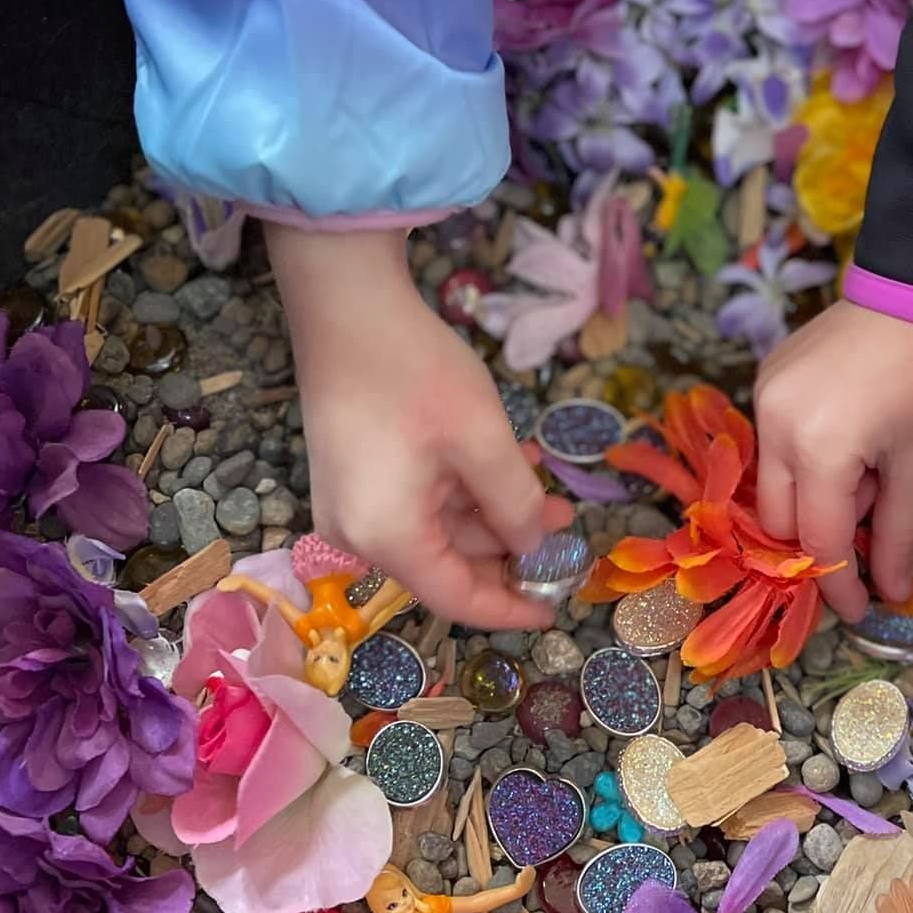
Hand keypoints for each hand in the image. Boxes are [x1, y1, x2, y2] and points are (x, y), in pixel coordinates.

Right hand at [268, 224, 570, 625]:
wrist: (346, 306)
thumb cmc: (415, 372)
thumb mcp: (483, 440)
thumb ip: (515, 505)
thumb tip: (531, 549)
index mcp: (387, 538)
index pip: (458, 599)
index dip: (512, 606)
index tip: (558, 605)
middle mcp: (359, 535)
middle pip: (447, 564)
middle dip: (511, 545)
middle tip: (566, 519)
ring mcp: (352, 506)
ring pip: (437, 529)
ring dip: (493, 512)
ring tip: (547, 485)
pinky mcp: (353, 478)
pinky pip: (417, 503)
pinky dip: (463, 491)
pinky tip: (505, 462)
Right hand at [754, 300, 912, 621]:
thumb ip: (899, 533)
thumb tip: (893, 595)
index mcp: (819, 451)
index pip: (819, 541)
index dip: (840, 583)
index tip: (863, 609)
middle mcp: (774, 426)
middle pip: (780, 519)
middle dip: (821, 537)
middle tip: (872, 522)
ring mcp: (762, 397)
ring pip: (771, 483)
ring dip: (814, 496)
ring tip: (867, 465)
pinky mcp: (764, 377)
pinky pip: (771, 442)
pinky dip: (803, 459)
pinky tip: (847, 434)